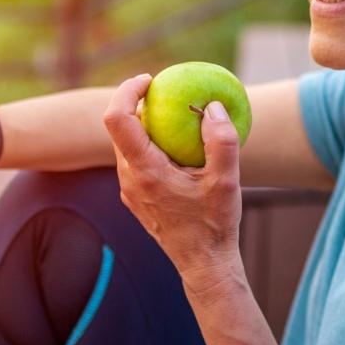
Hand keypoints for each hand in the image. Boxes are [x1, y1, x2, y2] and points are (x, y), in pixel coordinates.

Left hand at [103, 74, 242, 293]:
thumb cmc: (214, 224)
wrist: (203, 264)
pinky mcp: (136, 198)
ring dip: (144, 126)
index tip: (150, 79)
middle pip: (118, 128)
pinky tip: (177, 147)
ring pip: (125, 146)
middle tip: (165, 92)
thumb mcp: (227, 182)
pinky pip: (135, 161)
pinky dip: (150, 145)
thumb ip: (222, 141)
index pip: (118, 119)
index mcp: (145, 171)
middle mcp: (129, 180)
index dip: (127, 90)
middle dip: (136, 103)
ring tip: (174, 117)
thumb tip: (211, 106)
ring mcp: (129, 191)